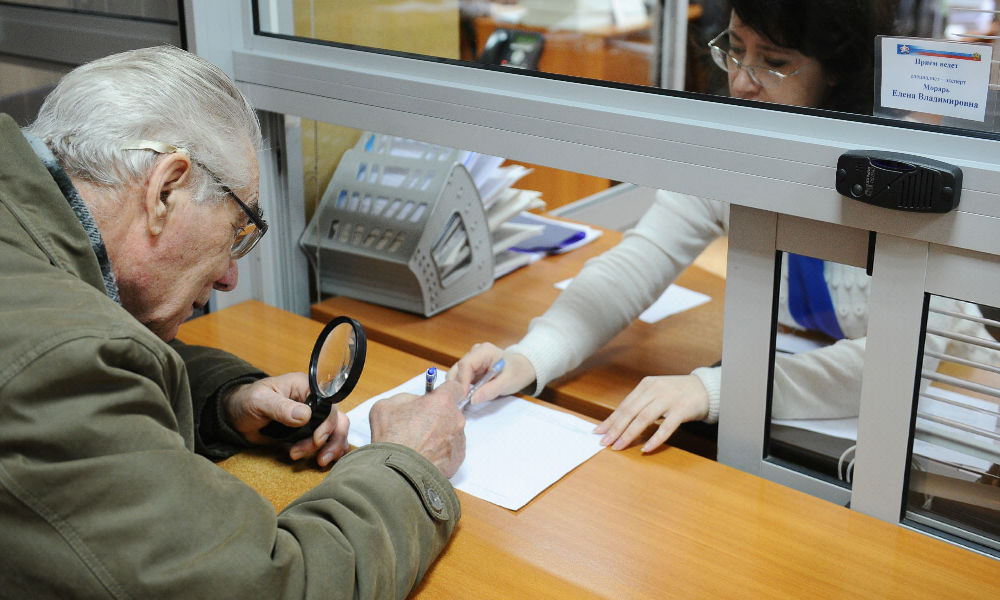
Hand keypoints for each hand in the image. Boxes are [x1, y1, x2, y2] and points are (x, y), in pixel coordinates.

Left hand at [224, 373, 350, 466]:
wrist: (237, 415)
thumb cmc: (247, 401)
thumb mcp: (260, 401)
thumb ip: (281, 407)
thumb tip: (305, 416)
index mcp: (307, 387)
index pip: (329, 404)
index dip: (328, 423)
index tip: (317, 439)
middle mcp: (315, 401)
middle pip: (337, 420)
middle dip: (331, 441)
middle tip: (319, 458)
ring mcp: (314, 418)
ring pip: (336, 432)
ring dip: (331, 448)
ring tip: (318, 462)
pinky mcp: (309, 432)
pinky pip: (327, 442)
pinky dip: (328, 452)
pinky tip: (320, 460)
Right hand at [369, 380, 466, 477]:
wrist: (397, 472)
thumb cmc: (392, 438)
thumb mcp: (387, 405)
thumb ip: (406, 398)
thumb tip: (413, 402)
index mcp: (442, 402)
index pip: (454, 387)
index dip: (445, 391)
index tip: (438, 397)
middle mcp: (455, 420)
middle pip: (451, 412)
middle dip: (438, 416)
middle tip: (420, 425)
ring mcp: (458, 441)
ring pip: (451, 432)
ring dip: (440, 435)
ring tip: (420, 444)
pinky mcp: (457, 460)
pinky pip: (451, 451)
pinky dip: (441, 452)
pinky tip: (424, 456)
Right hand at [448, 342, 535, 404]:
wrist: (521, 369)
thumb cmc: (516, 372)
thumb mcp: (507, 382)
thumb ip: (490, 390)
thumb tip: (473, 399)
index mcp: (484, 351)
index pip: (466, 364)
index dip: (462, 381)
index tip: (463, 397)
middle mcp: (474, 353)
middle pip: (457, 369)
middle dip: (456, 386)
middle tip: (459, 403)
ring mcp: (471, 360)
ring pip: (456, 374)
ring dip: (457, 388)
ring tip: (461, 402)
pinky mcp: (470, 369)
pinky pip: (460, 379)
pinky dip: (460, 389)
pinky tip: (464, 398)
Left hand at [594, 375, 707, 452]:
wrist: (707, 388)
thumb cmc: (678, 393)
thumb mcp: (657, 393)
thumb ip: (640, 404)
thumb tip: (618, 422)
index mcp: (646, 385)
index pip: (624, 405)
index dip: (610, 419)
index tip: (599, 432)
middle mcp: (656, 389)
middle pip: (630, 411)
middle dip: (615, 428)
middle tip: (605, 442)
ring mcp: (669, 399)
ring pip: (644, 418)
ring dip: (629, 434)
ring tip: (619, 446)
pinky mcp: (682, 409)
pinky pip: (666, 427)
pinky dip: (655, 438)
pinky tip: (646, 448)